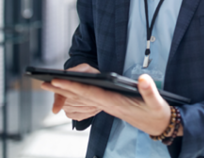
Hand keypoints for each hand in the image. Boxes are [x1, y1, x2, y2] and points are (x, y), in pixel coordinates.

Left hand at [43, 72, 179, 136]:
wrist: (160, 126)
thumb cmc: (157, 114)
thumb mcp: (157, 103)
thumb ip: (149, 90)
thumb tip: (143, 78)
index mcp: (116, 103)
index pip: (90, 93)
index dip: (74, 87)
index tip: (58, 81)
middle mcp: (108, 105)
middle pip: (82, 96)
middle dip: (63, 90)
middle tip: (43, 83)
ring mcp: (108, 106)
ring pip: (84, 98)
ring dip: (68, 92)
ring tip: (52, 85)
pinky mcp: (111, 105)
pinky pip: (91, 99)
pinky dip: (79, 93)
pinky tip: (72, 90)